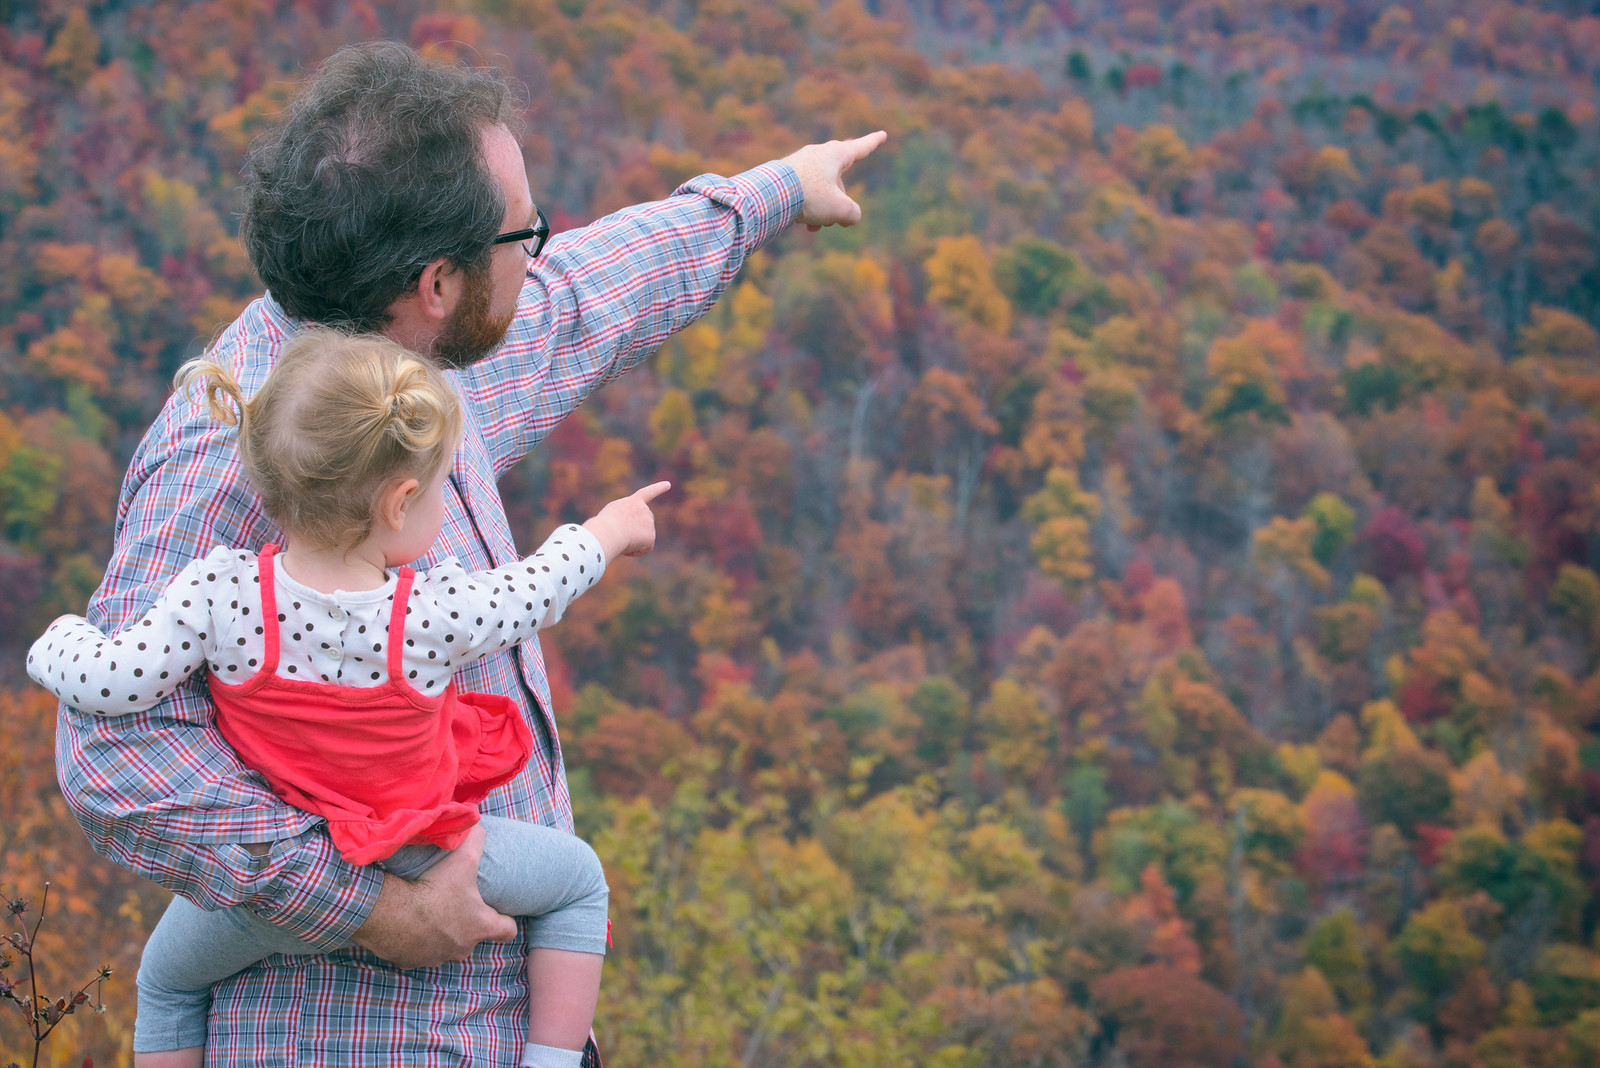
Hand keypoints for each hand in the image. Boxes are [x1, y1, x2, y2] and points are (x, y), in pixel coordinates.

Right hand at [348, 824, 514, 968]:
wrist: (391, 914)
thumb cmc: (433, 889)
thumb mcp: (463, 858)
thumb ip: (477, 840)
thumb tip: (479, 825)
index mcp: (480, 926)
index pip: (508, 931)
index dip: (506, 920)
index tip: (499, 912)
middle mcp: (463, 947)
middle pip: (473, 938)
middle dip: (467, 924)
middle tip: (456, 904)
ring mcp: (436, 957)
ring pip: (445, 947)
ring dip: (440, 933)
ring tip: (429, 913)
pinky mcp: (411, 962)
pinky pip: (417, 952)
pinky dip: (415, 940)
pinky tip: (407, 923)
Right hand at [584, 481, 670, 560]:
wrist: (608, 531)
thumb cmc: (603, 524)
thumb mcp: (611, 515)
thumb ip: (623, 517)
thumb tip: (629, 531)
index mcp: (633, 502)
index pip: (647, 493)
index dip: (658, 488)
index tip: (668, 484)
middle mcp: (644, 509)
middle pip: (645, 522)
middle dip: (637, 530)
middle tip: (623, 535)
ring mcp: (649, 522)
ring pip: (643, 537)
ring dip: (633, 542)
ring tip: (621, 539)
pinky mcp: (651, 536)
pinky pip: (645, 548)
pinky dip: (636, 551)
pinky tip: (626, 548)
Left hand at [782, 131, 887, 230]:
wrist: (769, 194)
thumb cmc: (809, 196)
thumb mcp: (840, 209)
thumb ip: (852, 213)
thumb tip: (848, 216)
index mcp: (835, 154)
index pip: (860, 148)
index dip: (873, 142)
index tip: (882, 134)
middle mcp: (817, 154)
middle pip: (838, 181)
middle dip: (838, 204)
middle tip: (835, 221)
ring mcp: (800, 162)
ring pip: (820, 190)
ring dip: (822, 210)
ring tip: (814, 226)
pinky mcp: (785, 174)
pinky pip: (804, 192)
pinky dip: (807, 208)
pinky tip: (802, 223)